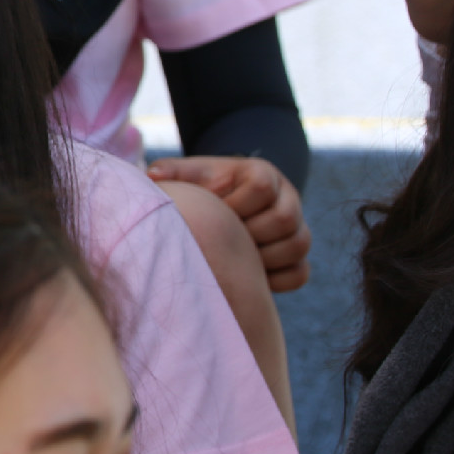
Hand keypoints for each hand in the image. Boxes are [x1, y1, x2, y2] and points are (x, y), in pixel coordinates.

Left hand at [146, 155, 310, 291]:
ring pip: (299, 245)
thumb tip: (152, 175)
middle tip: (224, 243)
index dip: (236, 205)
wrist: (225, 203)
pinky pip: (300, 273)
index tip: (215, 214)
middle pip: (285, 219)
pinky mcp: (297, 255)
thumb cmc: (205, 188)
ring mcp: (297, 227)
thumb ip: (175, 173)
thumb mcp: (191, 175)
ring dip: (265, 259)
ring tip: (235, 261)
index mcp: (262, 174)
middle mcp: (287, 198)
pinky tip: (249, 278)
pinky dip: (277, 281)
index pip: (262, 187)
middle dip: (251, 235)